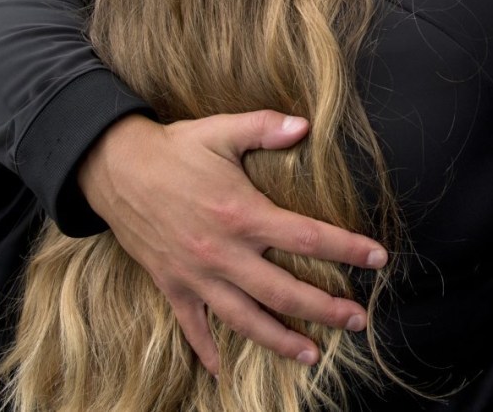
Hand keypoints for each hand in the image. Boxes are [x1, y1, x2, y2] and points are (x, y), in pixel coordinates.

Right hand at [76, 110, 387, 374]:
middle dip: (326, 309)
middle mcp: (223, 252)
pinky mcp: (172, 283)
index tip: (378, 258)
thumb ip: (265, 127)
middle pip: (285, 290)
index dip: (347, 248)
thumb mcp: (221, 131)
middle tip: (359, 320)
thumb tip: (305, 124)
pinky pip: (192, 323)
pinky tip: (221, 369)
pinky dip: (206, 347)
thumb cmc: (173, 148)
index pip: (308, 236)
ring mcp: (196, 273)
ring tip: (312, 354)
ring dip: (281, 340)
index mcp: (243, 214)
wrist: (113, 167)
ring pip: (245, 318)